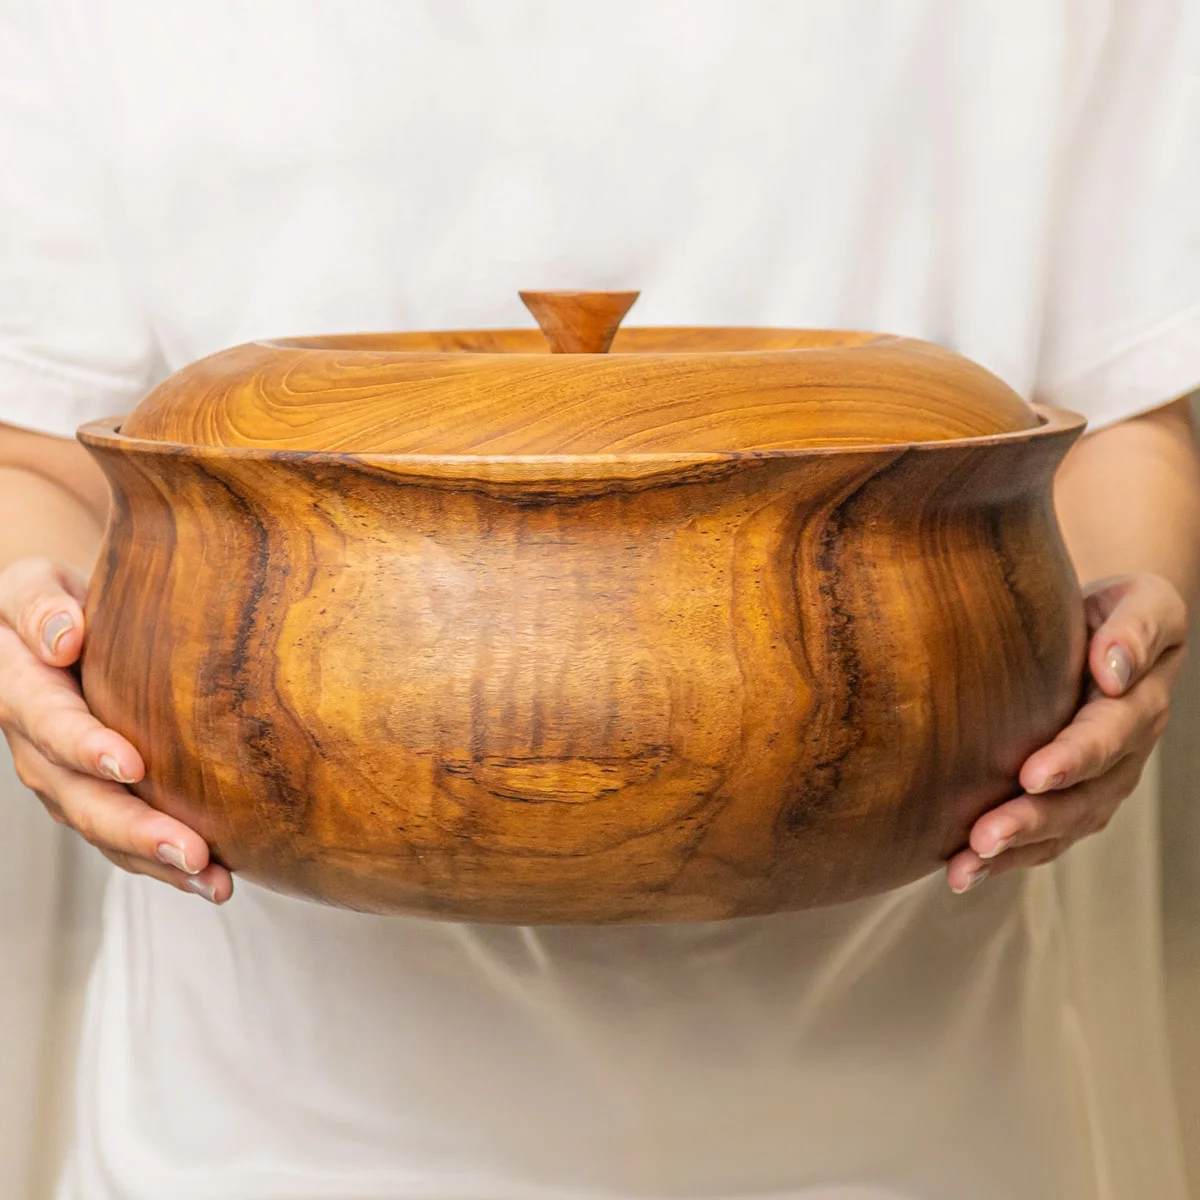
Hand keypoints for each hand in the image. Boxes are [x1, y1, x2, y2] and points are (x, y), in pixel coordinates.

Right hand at [0, 557, 231, 902]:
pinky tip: (216, 879)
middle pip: (80, 797)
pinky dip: (166, 864)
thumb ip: (42, 604)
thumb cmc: (60, 598)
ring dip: (158, 861)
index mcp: (18, 688)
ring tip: (215, 881)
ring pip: (105, 830)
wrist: (67, 624)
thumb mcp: (37, 583)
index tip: (130, 763)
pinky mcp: (99, 796)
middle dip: (135, 829)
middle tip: (193, 851)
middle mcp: (37, 746)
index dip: (83, 746)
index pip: (49, 721)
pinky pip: (126, 839)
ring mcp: (66, 779)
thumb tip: (66, 635)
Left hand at [947, 572, 1187, 893]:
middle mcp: (1120, 756)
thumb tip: (1113, 670)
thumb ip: (1135, 628)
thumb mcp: (1139, 600)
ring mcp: (1095, 785)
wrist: (1096, 632)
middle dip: (1033, 820)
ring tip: (963, 868)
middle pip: (1082, 799)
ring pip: (1059, 829)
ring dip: (1013, 852)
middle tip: (983, 837)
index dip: (1075, 758)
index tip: (1032, 774)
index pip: (1107, 737)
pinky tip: (958, 873)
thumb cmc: (1110, 610)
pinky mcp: (1066, 800)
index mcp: (1137, 706)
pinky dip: (1003, 860)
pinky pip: (1041, 838)